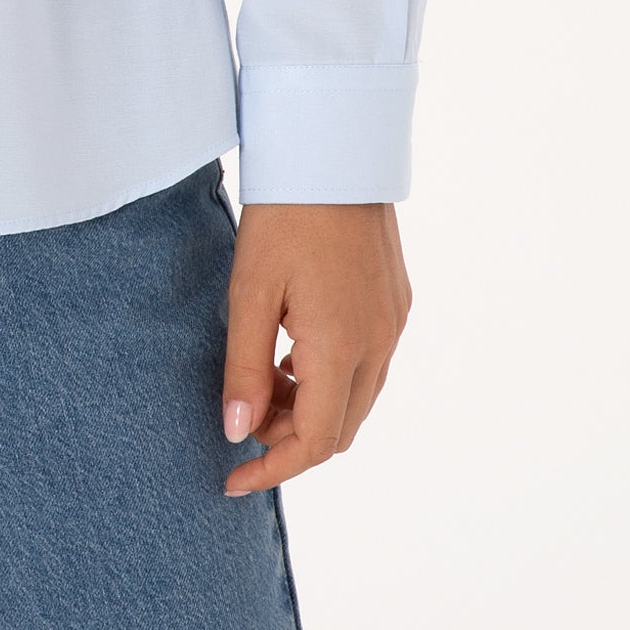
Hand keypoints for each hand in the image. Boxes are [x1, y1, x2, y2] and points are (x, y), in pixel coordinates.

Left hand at [220, 201, 410, 495]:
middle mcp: (379, 343)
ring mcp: (394, 322)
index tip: (232, 481)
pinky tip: (293, 351)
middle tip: (242, 419)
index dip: (273, 469)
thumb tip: (236, 433)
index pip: (316, 441)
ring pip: (356, 398)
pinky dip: (330, 377)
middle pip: (340, 428)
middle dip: (290, 439)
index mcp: (343, 346)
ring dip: (311, 407)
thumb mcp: (249, 292)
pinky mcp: (396, 302)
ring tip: (262, 380)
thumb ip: (244, 368)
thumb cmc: (284, 214)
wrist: (333, 148)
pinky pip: (368, 364)